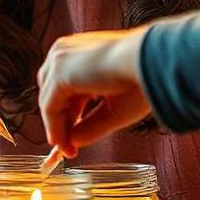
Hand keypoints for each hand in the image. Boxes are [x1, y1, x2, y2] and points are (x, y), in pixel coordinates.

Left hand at [37, 27, 151, 156]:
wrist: (151, 62)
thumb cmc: (143, 78)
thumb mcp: (115, 108)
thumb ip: (91, 124)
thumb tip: (72, 141)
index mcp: (82, 50)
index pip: (64, 84)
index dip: (68, 113)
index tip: (73, 138)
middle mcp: (66, 50)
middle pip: (52, 92)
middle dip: (61, 120)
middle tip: (69, 146)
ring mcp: (60, 59)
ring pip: (49, 100)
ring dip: (57, 126)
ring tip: (68, 149)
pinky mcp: (59, 72)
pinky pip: (49, 107)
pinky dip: (54, 128)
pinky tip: (65, 145)